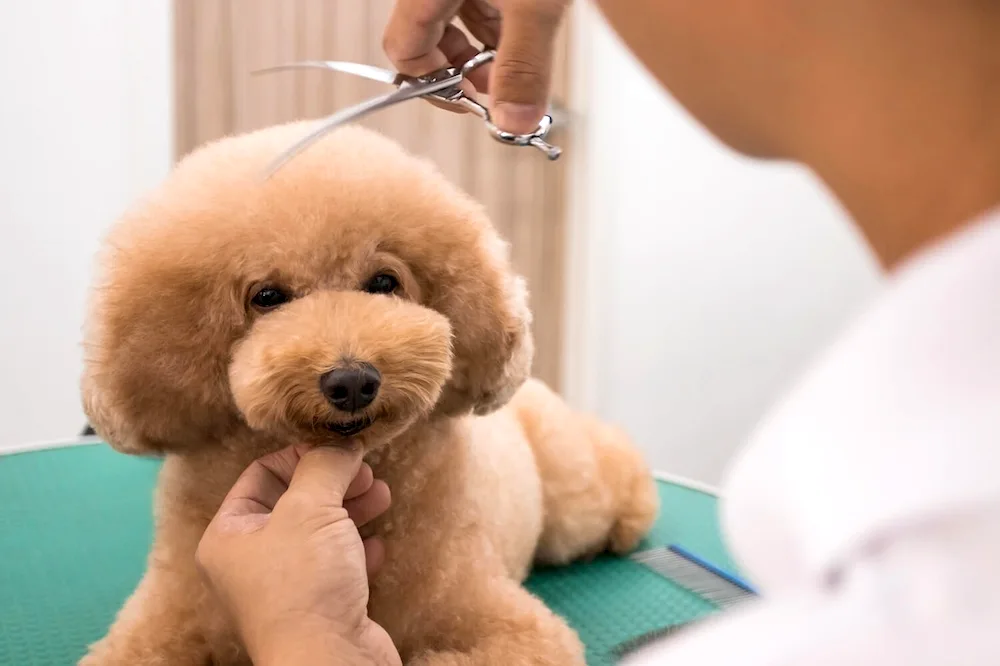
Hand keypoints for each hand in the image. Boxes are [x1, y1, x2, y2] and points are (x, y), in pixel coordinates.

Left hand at [196, 444, 399, 665]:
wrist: (330, 660)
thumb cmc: (305, 584)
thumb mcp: (310, 508)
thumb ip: (324, 466)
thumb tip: (340, 444)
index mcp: (229, 536)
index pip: (260, 475)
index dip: (299, 456)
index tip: (337, 448)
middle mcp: (252, 561)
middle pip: (294, 501)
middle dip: (332, 482)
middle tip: (364, 470)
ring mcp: (286, 585)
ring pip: (319, 532)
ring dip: (351, 509)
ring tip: (381, 494)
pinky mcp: (320, 605)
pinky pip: (338, 565)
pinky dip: (359, 548)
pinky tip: (377, 543)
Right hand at [383, 0, 569, 133]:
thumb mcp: (534, 7)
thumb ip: (523, 66)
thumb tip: (515, 124)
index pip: (404, 50)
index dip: (435, 84)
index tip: (471, 103)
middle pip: (428, 41)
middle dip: (465, 71)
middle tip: (498, 90)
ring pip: (459, 26)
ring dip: (487, 54)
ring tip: (519, 64)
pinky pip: (482, 8)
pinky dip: (502, 30)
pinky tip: (527, 36)